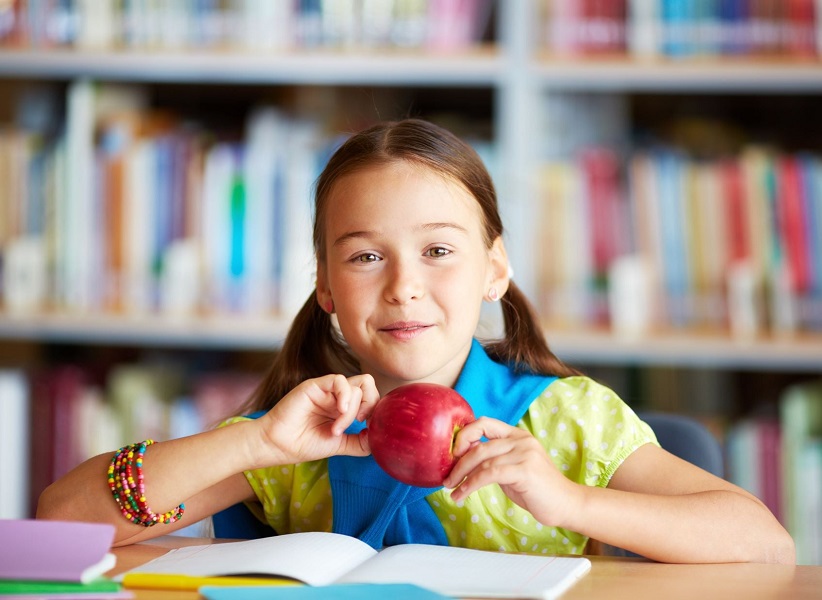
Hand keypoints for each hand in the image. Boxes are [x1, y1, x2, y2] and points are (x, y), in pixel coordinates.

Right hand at [255, 374, 379, 465]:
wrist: (278, 445)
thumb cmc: (304, 444)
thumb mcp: (339, 445)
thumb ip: (359, 442)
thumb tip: (379, 439)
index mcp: (343, 406)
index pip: (370, 396)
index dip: (375, 409)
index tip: (368, 428)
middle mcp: (336, 395)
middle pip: (368, 385)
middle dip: (371, 404)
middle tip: (361, 422)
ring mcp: (326, 389)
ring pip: (356, 387)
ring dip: (351, 412)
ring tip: (335, 429)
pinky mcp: (315, 385)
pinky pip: (339, 380)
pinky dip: (345, 397)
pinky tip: (338, 413)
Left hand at [442, 417, 581, 527]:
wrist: (566, 505)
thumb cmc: (537, 490)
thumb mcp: (513, 469)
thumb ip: (494, 460)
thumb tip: (464, 461)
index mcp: (517, 435)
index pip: (484, 423)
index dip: (465, 434)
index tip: (453, 454)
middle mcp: (521, 440)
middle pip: (479, 444)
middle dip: (458, 463)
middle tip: (447, 479)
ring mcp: (524, 453)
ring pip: (482, 460)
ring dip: (461, 477)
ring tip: (451, 491)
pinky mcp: (525, 470)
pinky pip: (489, 475)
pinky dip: (470, 486)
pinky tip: (461, 496)